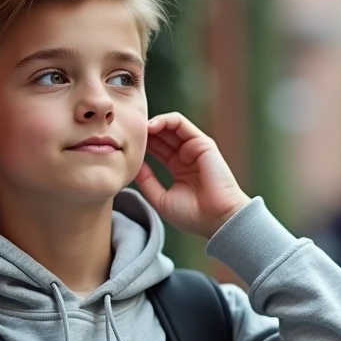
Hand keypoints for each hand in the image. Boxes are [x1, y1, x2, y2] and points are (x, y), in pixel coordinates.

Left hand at [134, 112, 250, 238]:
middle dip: (145, 132)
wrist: (216, 219)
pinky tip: (151, 126)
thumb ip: (146, 181)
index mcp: (178, 169)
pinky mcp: (202, 143)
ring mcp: (194, 148)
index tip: (124, 146)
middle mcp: (186, 156)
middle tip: (127, 132)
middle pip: (162, 136)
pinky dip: (165, 120)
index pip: (157, 149)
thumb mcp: (160, 199)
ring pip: (170, 127)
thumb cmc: (192, 215)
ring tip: (138, 127)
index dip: (141, 145)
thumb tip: (133, 165)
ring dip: (152, 123)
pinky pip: (181, 123)